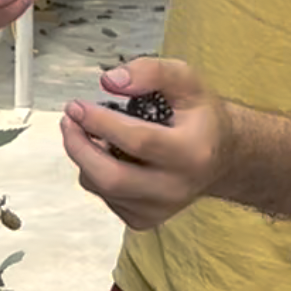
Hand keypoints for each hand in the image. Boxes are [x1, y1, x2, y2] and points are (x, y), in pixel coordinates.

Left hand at [60, 57, 230, 231]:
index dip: (100, 122)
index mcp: (192, 152)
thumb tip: (109, 81)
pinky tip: (107, 152)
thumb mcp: (186, 80)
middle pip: (112, 178)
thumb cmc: (200, 115)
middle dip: (79, 147)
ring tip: (86, 130)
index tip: (76, 105)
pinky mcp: (146, 220)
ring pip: (102, 187)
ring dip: (85, 156)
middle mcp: (176, 188)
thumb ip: (151, 71)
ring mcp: (160, 209)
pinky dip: (95, 172)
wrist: (222, 157)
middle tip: (68, 120)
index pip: (138, 141)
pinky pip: (105, 197)